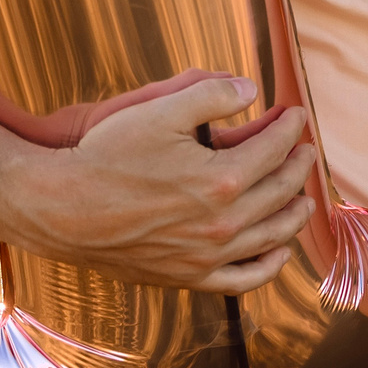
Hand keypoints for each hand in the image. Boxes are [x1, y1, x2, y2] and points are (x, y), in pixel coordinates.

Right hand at [9, 73, 319, 292]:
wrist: (61, 209)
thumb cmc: (106, 155)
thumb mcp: (158, 109)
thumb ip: (211, 94)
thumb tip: (252, 88)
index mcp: (222, 179)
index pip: (274, 149)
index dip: (290, 128)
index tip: (296, 115)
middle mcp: (223, 223)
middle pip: (280, 190)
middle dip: (299, 165)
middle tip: (305, 149)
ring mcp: (208, 256)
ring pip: (272, 236)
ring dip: (295, 212)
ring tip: (304, 197)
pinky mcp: (189, 277)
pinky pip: (244, 279)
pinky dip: (269, 265)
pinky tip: (278, 250)